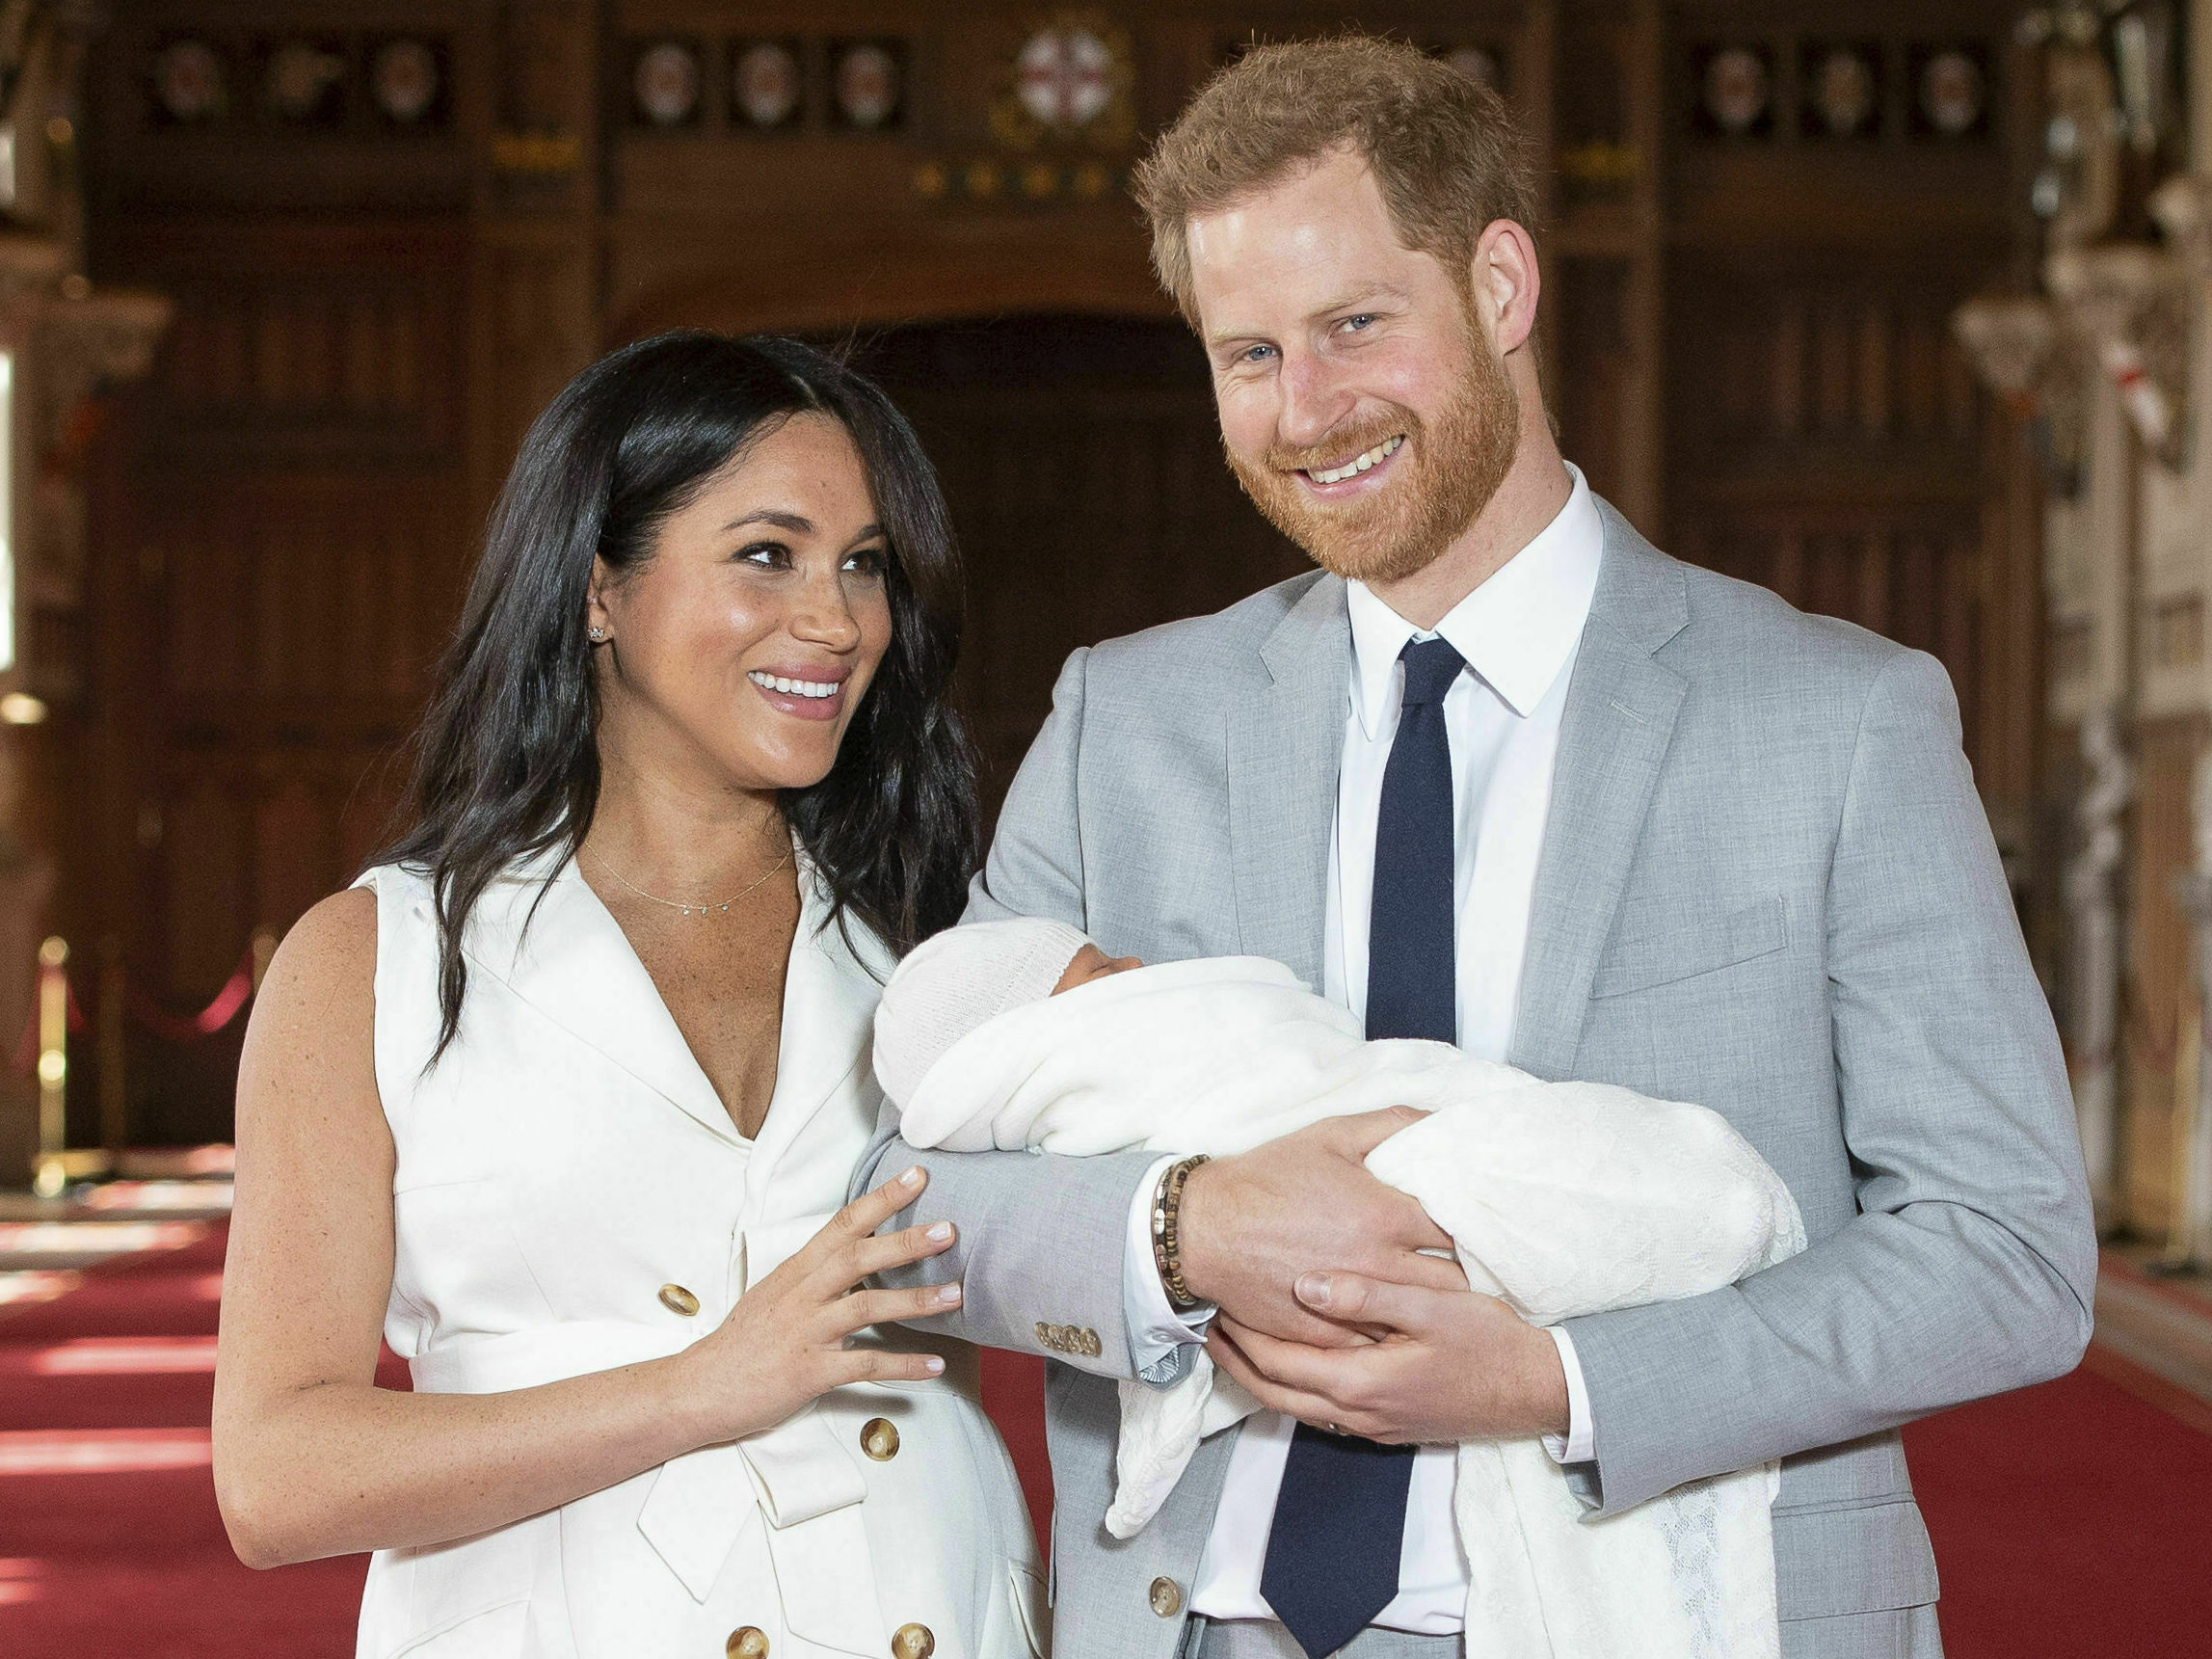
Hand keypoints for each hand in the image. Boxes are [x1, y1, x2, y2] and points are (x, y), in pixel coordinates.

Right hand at [673, 1168, 960, 1442]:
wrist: (701, 1388)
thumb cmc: (742, 1341)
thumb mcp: (775, 1294)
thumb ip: (815, 1275)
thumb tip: (857, 1254)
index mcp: (796, 1271)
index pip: (842, 1224)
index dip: (880, 1198)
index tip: (917, 1176)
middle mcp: (801, 1295)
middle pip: (856, 1257)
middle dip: (905, 1242)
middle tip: (948, 1230)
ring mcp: (805, 1333)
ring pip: (865, 1308)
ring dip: (914, 1301)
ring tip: (954, 1296)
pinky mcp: (809, 1372)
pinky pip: (863, 1365)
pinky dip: (902, 1365)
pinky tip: (934, 1365)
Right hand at [1176, 1109, 1465, 1347]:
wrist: (1205, 1230)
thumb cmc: (1268, 1178)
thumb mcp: (1330, 1135)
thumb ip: (1391, 1123)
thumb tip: (1441, 1118)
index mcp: (1385, 1215)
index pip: (1460, 1231)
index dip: (1479, 1230)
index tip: (1487, 1229)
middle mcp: (1378, 1265)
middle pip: (1452, 1282)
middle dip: (1468, 1275)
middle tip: (1477, 1268)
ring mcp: (1354, 1306)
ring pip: (1419, 1319)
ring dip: (1435, 1310)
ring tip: (1450, 1303)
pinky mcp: (1329, 1335)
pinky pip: (1379, 1343)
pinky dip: (1394, 1335)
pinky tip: (1403, 1327)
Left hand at [1206, 1271, 1568, 1443]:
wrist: (1537, 1392)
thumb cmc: (1489, 1343)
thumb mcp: (1432, 1307)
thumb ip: (1367, 1295)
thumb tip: (1304, 1285)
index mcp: (1360, 1382)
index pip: (1277, 1363)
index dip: (1241, 1335)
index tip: (1216, 1302)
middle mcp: (1358, 1413)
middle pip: (1274, 1393)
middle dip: (1236, 1360)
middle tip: (1209, 1323)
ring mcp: (1372, 1426)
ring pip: (1295, 1407)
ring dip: (1261, 1376)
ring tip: (1238, 1340)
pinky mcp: (1387, 1426)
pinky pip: (1322, 1411)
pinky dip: (1294, 1386)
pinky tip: (1294, 1359)